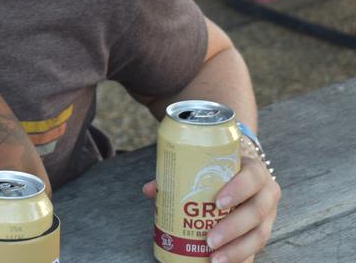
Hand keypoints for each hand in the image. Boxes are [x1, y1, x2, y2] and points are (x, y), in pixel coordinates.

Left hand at [142, 153, 279, 262]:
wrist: (245, 173)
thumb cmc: (222, 169)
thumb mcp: (208, 165)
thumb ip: (180, 174)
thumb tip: (150, 190)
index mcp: (255, 171)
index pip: (252, 178)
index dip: (238, 190)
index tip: (218, 203)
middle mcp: (267, 194)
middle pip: (256, 212)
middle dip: (233, 228)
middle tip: (209, 240)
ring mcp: (269, 216)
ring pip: (259, 235)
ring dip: (237, 250)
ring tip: (214, 259)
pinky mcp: (264, 232)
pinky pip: (257, 250)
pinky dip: (242, 259)